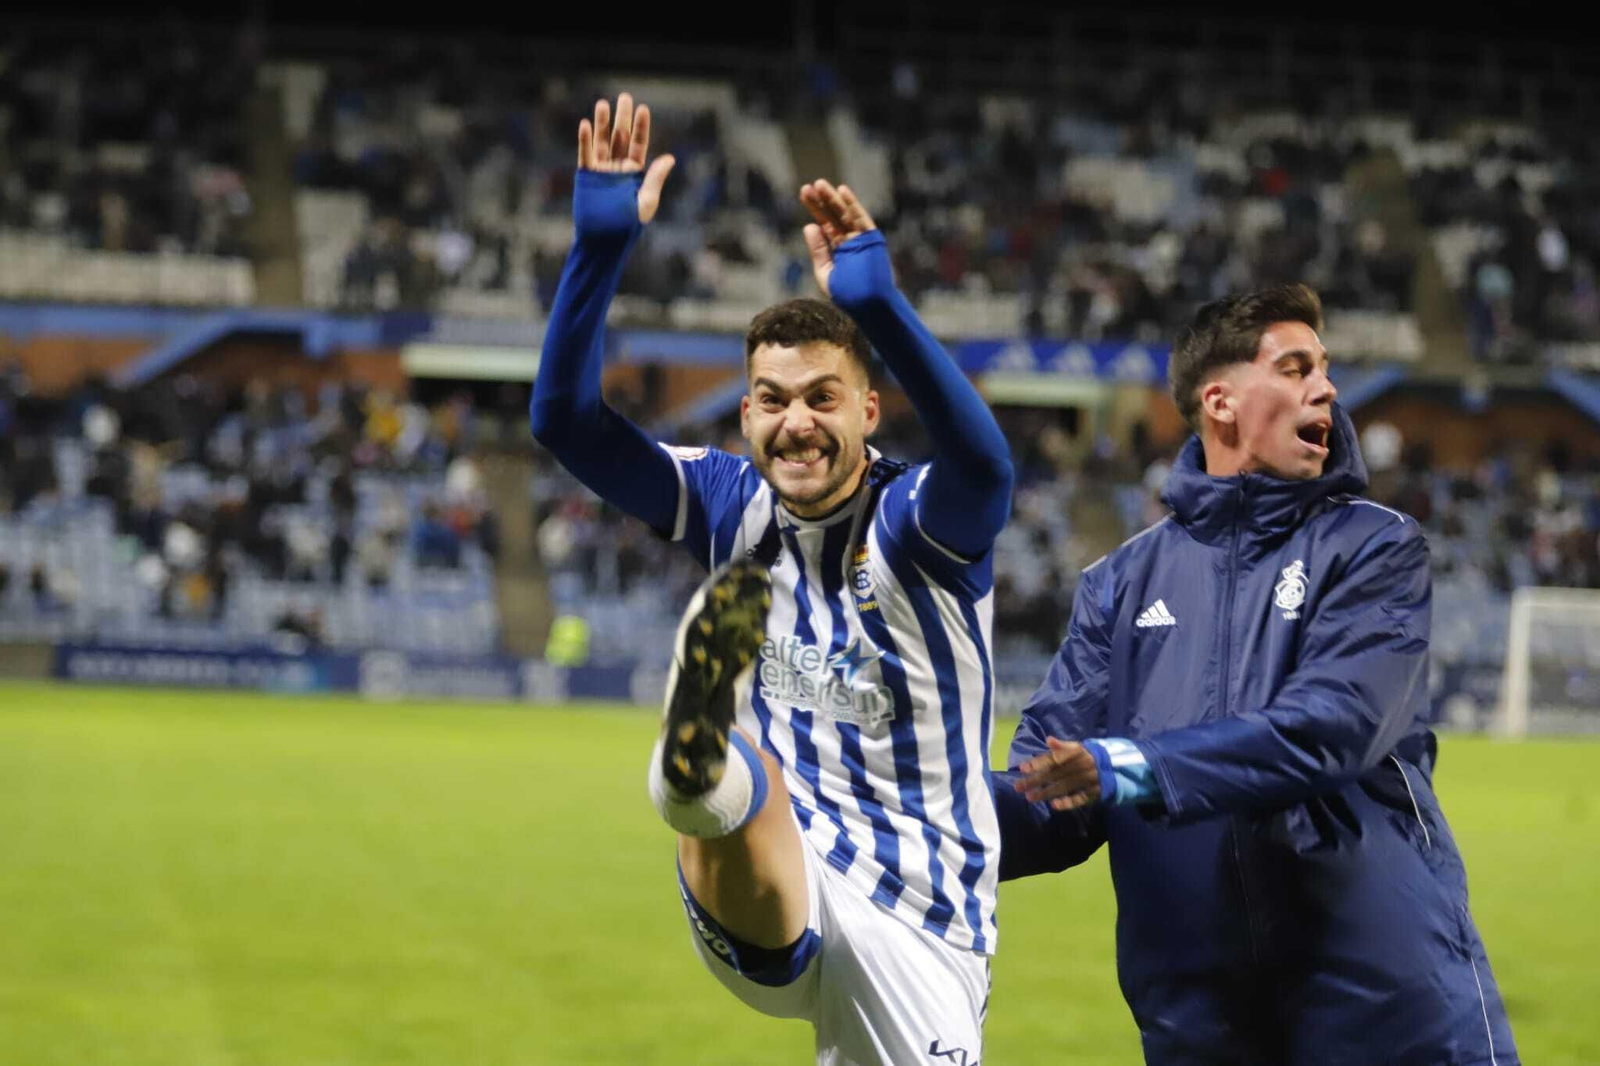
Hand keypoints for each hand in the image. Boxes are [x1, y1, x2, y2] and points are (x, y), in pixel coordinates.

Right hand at [577, 93, 675, 223]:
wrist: (604, 243)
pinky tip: (585, 125)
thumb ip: (655, 179)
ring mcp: (601, 172)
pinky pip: (585, 156)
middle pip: (620, 138)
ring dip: (602, 124)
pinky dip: (584, 141)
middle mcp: (617, 169)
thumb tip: (669, 158)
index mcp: (634, 174)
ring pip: (602, 143)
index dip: (640, 128)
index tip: (643, 109)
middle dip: (622, 118)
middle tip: (624, 97)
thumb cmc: (627, 227)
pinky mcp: (586, 177)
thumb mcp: (645, 202)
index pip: (638, 145)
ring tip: (602, 104)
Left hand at [799, 179, 876, 296]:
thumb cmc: (848, 295)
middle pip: (833, 216)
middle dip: (821, 202)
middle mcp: (849, 241)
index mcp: (838, 249)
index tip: (804, 194)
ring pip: (845, 215)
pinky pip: (861, 219)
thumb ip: (818, 250)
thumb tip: (809, 226)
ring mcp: (860, 239)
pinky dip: (853, 205)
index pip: (825, 224)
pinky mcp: (872, 239)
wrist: (867, 305)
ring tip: (819, 184)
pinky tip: (842, 191)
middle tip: (807, 187)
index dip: (815, 209)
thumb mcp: (826, 272)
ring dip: (833, 199)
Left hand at [1014, 737, 1102, 811]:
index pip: (1055, 757)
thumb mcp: (1079, 748)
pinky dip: (1068, 802)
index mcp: (1077, 752)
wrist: (1121, 767)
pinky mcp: (1095, 792)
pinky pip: (1080, 798)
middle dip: (1035, 780)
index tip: (1022, 768)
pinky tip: (1055, 806)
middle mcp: (1082, 764)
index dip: (1038, 762)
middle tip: (1018, 787)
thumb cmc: (1092, 757)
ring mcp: (1089, 779)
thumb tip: (1048, 740)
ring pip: (1064, 786)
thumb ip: (1063, 746)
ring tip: (1030, 797)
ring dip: (1046, 792)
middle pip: (1055, 773)